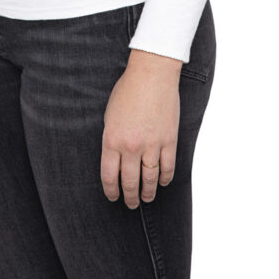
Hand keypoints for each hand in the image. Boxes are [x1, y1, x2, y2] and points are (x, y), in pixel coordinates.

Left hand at [101, 49, 181, 208]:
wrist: (152, 74)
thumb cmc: (128, 90)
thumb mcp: (109, 115)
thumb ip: (112, 139)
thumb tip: (115, 158)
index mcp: (112, 140)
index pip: (109, 176)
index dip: (111, 191)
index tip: (113, 197)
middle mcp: (131, 147)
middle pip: (130, 182)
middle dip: (129, 197)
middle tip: (130, 204)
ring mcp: (152, 145)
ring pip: (150, 179)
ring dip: (147, 193)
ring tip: (146, 199)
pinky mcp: (169, 140)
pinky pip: (168, 167)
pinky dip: (165, 178)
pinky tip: (162, 182)